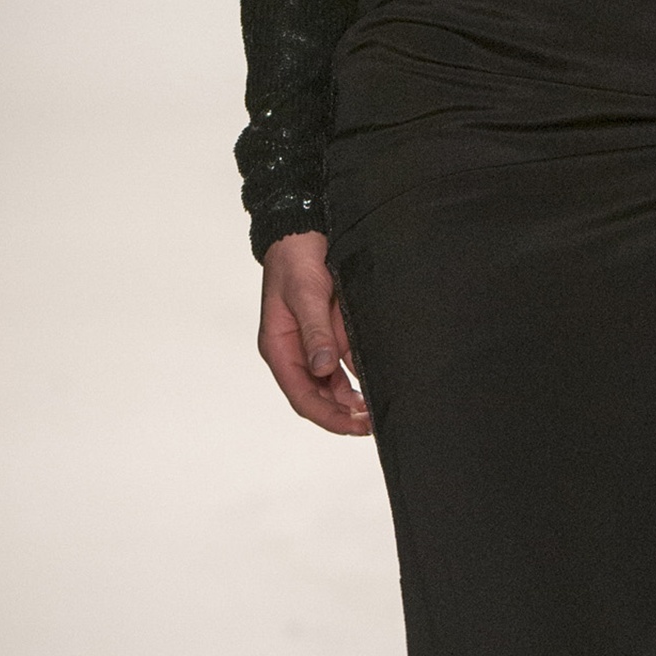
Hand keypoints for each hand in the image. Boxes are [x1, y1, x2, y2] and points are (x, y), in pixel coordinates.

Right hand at [258, 229, 369, 435]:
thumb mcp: (306, 294)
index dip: (327, 416)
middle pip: (316, 397)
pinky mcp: (329, 334)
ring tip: (376, 412)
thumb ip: (315, 332)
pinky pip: (344, 365)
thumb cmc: (296, 259)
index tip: (353, 426)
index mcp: (279, 347)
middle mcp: (295, 352)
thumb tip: (323, 368)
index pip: (301, 395)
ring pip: (331, 386)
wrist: (304, 229)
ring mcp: (313, 344)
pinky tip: (375, 386)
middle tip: (372, 424)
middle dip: (342, 415)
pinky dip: (358, 379)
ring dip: (351, 401)